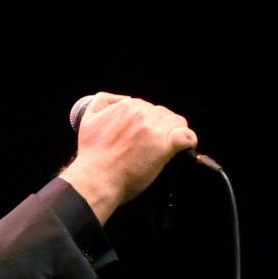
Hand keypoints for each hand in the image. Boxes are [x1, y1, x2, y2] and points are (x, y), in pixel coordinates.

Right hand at [63, 94, 198, 221]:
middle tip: (152, 143)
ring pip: (177, 122)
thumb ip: (103, 102)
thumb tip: (122, 99)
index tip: (143, 135)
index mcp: (127, 107)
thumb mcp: (89, 119)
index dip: (148, 121)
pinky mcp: (164, 146)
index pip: (148, 107)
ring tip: (167, 145)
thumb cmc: (93, 156)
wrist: (96, 179)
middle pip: (163, 114)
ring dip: (174, 132)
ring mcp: (154, 130)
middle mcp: (142, 114)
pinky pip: (186, 136)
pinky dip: (188, 140)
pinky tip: (184, 146)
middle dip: (159, 126)